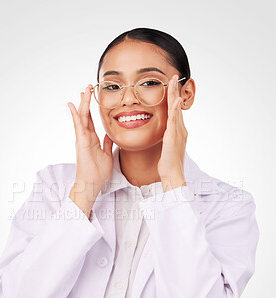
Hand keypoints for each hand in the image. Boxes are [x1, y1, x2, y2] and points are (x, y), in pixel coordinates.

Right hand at [67, 84, 113, 199]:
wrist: (92, 183)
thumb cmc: (98, 172)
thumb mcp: (107, 154)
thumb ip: (107, 143)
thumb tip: (110, 134)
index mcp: (92, 139)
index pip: (91, 120)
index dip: (92, 108)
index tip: (93, 96)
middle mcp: (86, 137)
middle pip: (85, 115)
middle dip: (86, 101)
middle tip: (88, 87)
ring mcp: (82, 139)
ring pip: (82, 117)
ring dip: (83, 103)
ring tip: (83, 90)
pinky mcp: (81, 142)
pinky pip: (78, 126)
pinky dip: (75, 115)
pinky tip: (72, 105)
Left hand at [157, 74, 187, 189]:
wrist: (173, 174)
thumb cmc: (168, 164)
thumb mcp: (166, 147)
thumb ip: (165, 138)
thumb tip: (163, 134)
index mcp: (178, 131)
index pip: (175, 111)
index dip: (173, 98)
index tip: (171, 86)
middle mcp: (180, 129)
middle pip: (177, 106)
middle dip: (175, 91)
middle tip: (174, 76)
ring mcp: (178, 132)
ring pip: (176, 109)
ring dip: (174, 94)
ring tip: (173, 81)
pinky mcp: (173, 137)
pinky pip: (174, 120)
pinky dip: (175, 109)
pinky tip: (175, 99)